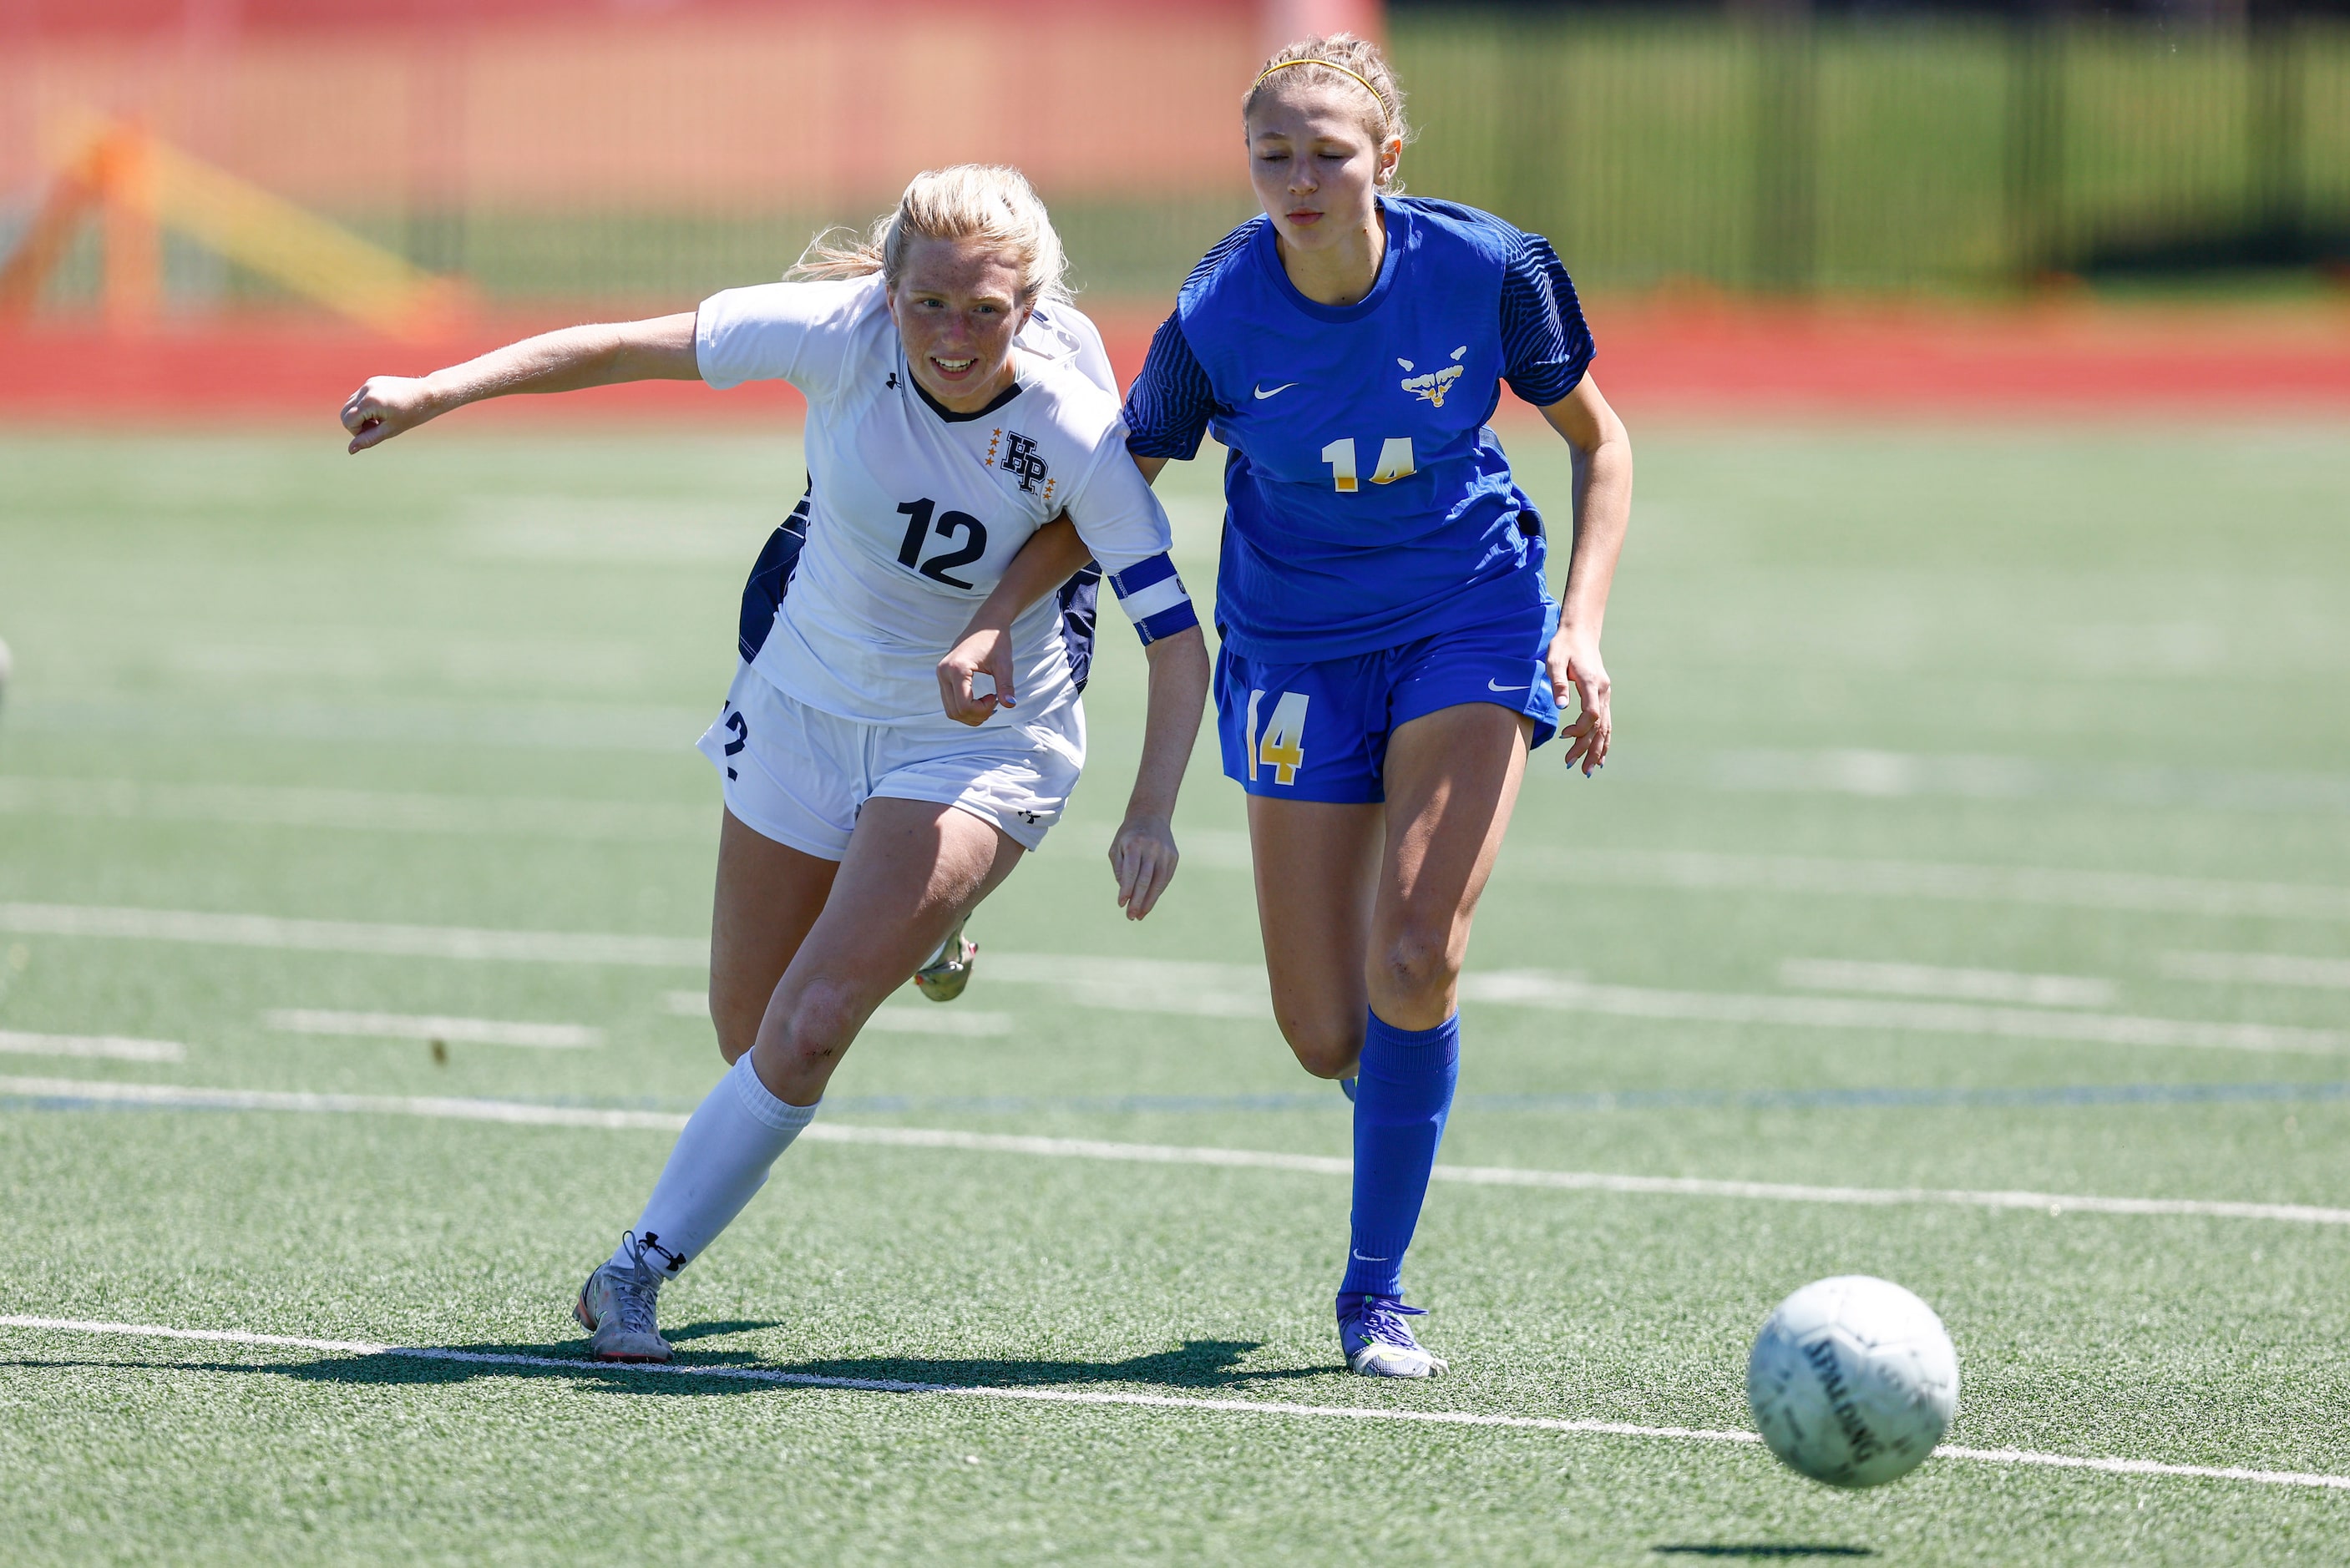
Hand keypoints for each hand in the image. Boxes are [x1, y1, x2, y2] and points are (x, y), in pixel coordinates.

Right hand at [341, 375, 440, 452]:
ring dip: (361, 415)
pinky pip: (360, 397)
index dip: (358, 432)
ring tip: (381, 419)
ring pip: (351, 404)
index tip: (375, 432)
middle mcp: (366, 390)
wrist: (428, 394)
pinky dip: (365, 406)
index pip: (348, 421)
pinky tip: (383, 410)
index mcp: (370, 402)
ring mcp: (368, 383)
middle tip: (377, 427)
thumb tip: (350, 450)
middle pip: (345, 412)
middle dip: (357, 424)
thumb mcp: (389, 430)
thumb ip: (368, 440)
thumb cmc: (412, 415)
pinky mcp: (372, 381)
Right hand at [937, 625, 1015, 725]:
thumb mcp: (1004, 664)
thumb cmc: (996, 641)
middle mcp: (943, 672)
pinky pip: (950, 702)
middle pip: (955, 712)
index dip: (982, 710)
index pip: (964, 706)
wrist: (986, 623)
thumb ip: (1006, 685)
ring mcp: (940, 674)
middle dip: (976, 715)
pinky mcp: (942, 675)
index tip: (996, 697)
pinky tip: (980, 699)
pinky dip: (965, 707)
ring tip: (988, 702)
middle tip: (994, 702)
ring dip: (970, 714)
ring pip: (950, 710)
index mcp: (957, 669)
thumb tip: (1011, 705)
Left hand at [1108, 811, 1178, 919]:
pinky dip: (1157, 892)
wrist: (1150, 816)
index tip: (1121, 905)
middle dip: (1138, 901)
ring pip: (1158, 882)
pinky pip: (1165, 879)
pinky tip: (1149, 902)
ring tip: (1140, 915)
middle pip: (1145, 880)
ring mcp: (1165, 852)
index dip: (1126, 890)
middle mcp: (1151, 848)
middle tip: (1130, 916)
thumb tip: (1126, 893)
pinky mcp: (1174, 857)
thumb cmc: (1128, 836)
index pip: (1131, 872)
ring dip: (1149, 901)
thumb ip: (1120, 869)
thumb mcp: (1116, 848)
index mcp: (1134, 844)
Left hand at [1547, 621, 1610, 774]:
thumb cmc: (1564, 645)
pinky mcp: (1603, 696)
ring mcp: (1605, 694)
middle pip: (1600, 726)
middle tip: (1571, 765)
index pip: (1592, 714)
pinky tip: (1600, 757)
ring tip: (1586, 770)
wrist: (1580, 633)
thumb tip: (1561, 706)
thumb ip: (1558, 683)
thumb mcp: (1555, 660)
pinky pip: (1607, 723)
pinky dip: (1604, 741)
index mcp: (1592, 683)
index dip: (1580, 729)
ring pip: (1606, 728)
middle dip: (1587, 748)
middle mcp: (1603, 691)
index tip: (1564, 736)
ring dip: (1597, 750)